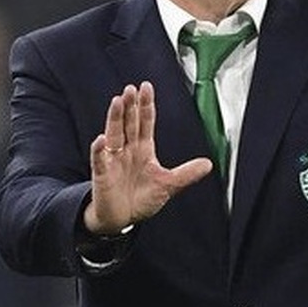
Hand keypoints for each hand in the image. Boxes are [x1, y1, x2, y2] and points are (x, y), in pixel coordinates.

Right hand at [83, 81, 212, 233]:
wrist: (122, 219)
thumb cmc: (141, 199)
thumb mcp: (168, 185)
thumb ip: (186, 174)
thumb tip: (208, 164)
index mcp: (143, 149)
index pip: (145, 122)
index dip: (146, 106)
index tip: (146, 87)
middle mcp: (127, 150)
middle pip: (129, 123)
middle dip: (130, 106)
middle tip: (131, 89)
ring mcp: (113, 160)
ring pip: (114, 134)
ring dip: (114, 118)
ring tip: (117, 102)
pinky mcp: (102, 174)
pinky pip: (100, 160)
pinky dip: (99, 150)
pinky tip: (101, 140)